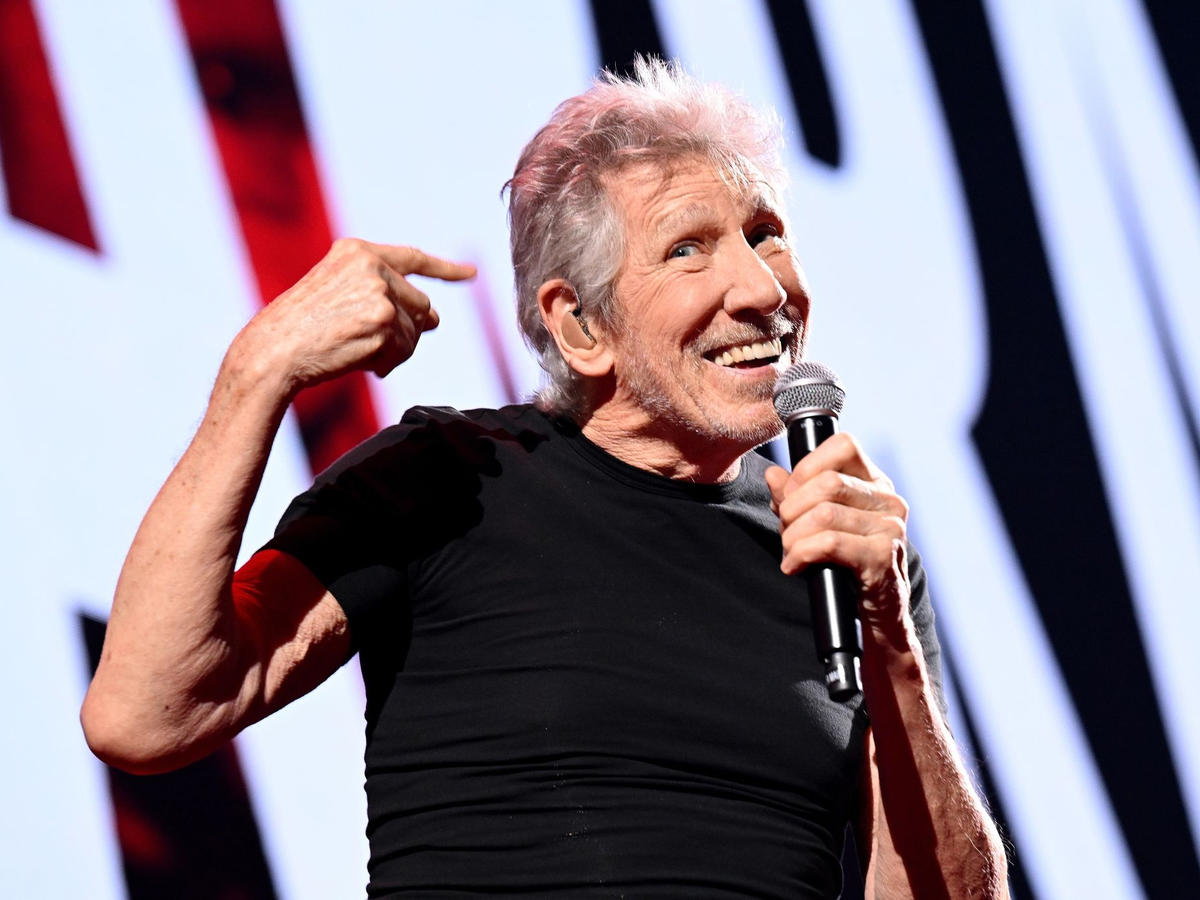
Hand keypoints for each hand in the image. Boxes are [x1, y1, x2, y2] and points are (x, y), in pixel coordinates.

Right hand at [229, 238, 475, 395]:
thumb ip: (385, 296)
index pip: (413, 258)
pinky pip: (405, 350)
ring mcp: (380, 291)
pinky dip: (389, 363)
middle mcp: (372, 265)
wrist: (274, 351)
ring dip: (396, 350)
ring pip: (415, 330)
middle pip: (420, 304)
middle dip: (409, 330)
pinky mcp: (384, 321)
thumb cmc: (302, 330)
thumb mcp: (340, 295)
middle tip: (380, 346)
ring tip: (363, 354)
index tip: (470, 273)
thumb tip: (434, 319)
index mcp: (357, 251)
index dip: (445, 269)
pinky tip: (364, 364)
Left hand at [765, 433, 910, 632]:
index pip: (843, 445)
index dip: (807, 466)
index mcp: (874, 481)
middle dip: (792, 508)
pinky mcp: (884, 556)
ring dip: (793, 537)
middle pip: (826, 482)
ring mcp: (891, 527)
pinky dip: (802, 553)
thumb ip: (795, 496)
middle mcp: (889, 499)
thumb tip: (773, 474)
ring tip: (789, 552)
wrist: (877, 609)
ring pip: (823, 514)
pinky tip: (794, 565)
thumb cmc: (845, 561)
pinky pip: (830, 543)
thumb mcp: (817, 523)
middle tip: (785, 531)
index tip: (790, 495)